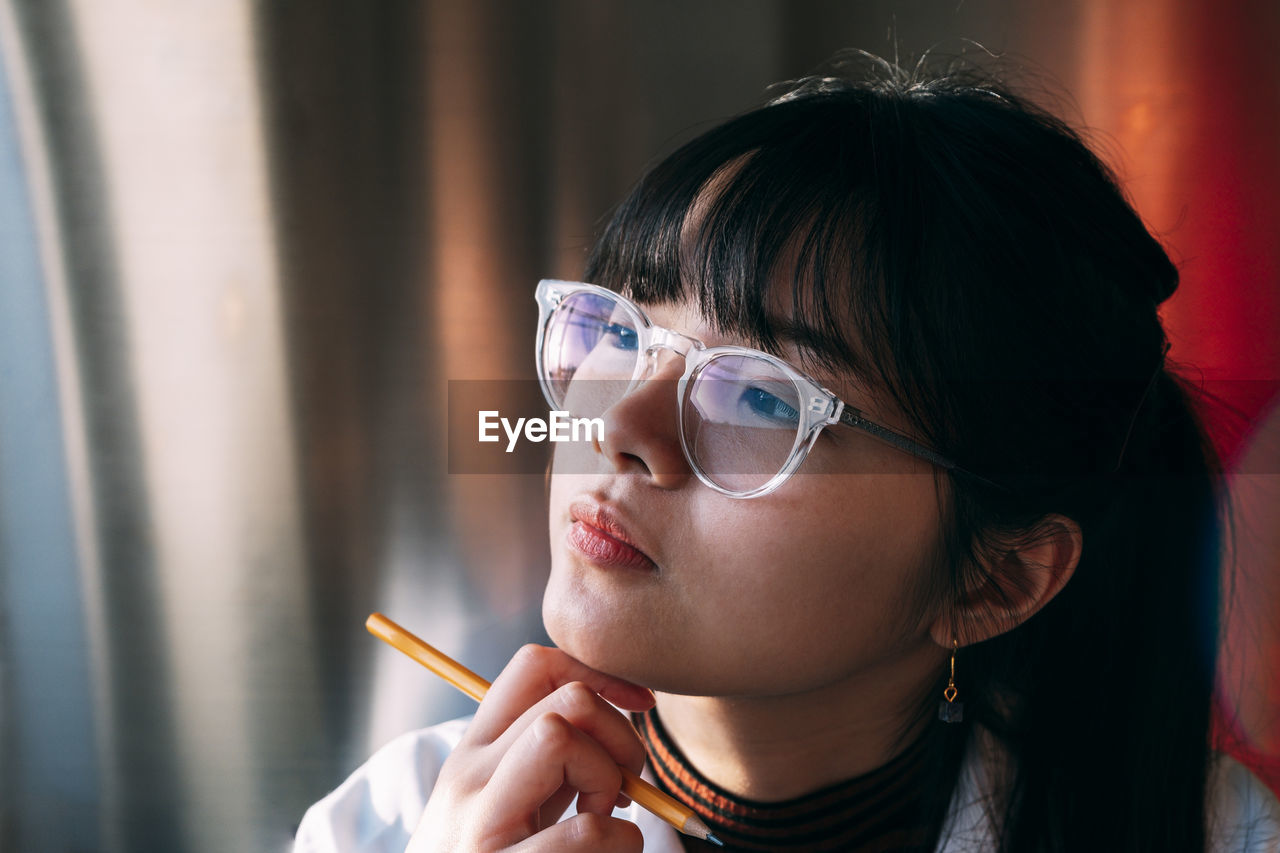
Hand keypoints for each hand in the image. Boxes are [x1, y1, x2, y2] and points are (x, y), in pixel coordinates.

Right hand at [407, 644, 656, 851]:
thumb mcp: (505, 807)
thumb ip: (545, 762)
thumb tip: (619, 709)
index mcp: (473, 754)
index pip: (534, 665)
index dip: (600, 673)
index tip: (638, 705)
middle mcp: (469, 778)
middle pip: (565, 699)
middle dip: (619, 735)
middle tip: (621, 788)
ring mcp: (481, 824)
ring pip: (560, 738)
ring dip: (610, 782)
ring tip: (604, 822)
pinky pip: (585, 830)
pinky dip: (620, 843)